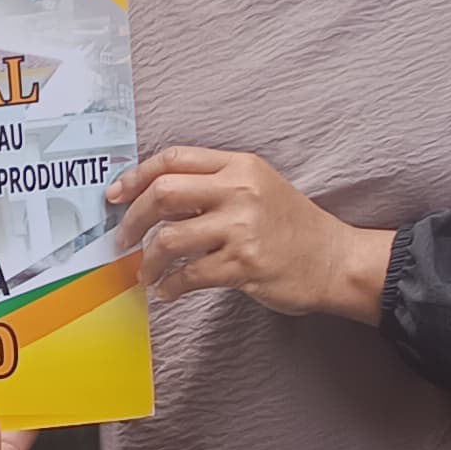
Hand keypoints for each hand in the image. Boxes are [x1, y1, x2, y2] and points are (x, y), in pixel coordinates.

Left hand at [113, 146, 390, 320]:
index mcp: (239, 166)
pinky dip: (170, 286)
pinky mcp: (244, 264)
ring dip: (148, 260)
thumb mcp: (258, 188)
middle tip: (123, 240)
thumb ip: (213, 187)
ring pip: (170, 238)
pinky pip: (189, 275)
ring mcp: (242, 227)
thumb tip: (155, 200)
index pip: (174, 159)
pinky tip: (167, 291)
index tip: (116, 195)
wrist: (334, 259)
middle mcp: (240, 190)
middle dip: (133, 219)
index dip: (136, 176)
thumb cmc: (292, 226)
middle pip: (164, 193)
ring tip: (147, 273)